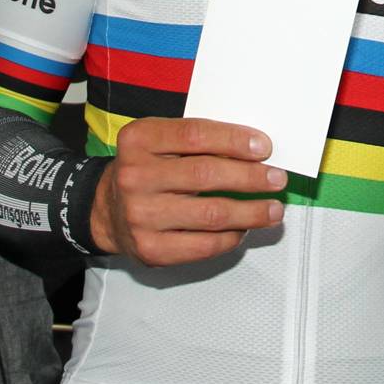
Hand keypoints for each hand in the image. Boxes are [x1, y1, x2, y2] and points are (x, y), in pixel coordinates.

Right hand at [91, 117, 286, 266]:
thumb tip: (256, 151)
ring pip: (210, 214)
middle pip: (206, 175)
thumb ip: (199, 140)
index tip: (264, 148)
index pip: (195, 135)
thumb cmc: (147, 169)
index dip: (234, 140)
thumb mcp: (161, 142)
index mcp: (139, 139)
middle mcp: (135, 176)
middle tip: (277, 179)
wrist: (106, 210)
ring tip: (273, 209)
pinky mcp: (149, 249)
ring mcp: (140, 215)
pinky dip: (230, 237)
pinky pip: (202, 245)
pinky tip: (244, 229)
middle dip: (251, 178)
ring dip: (251, 212)